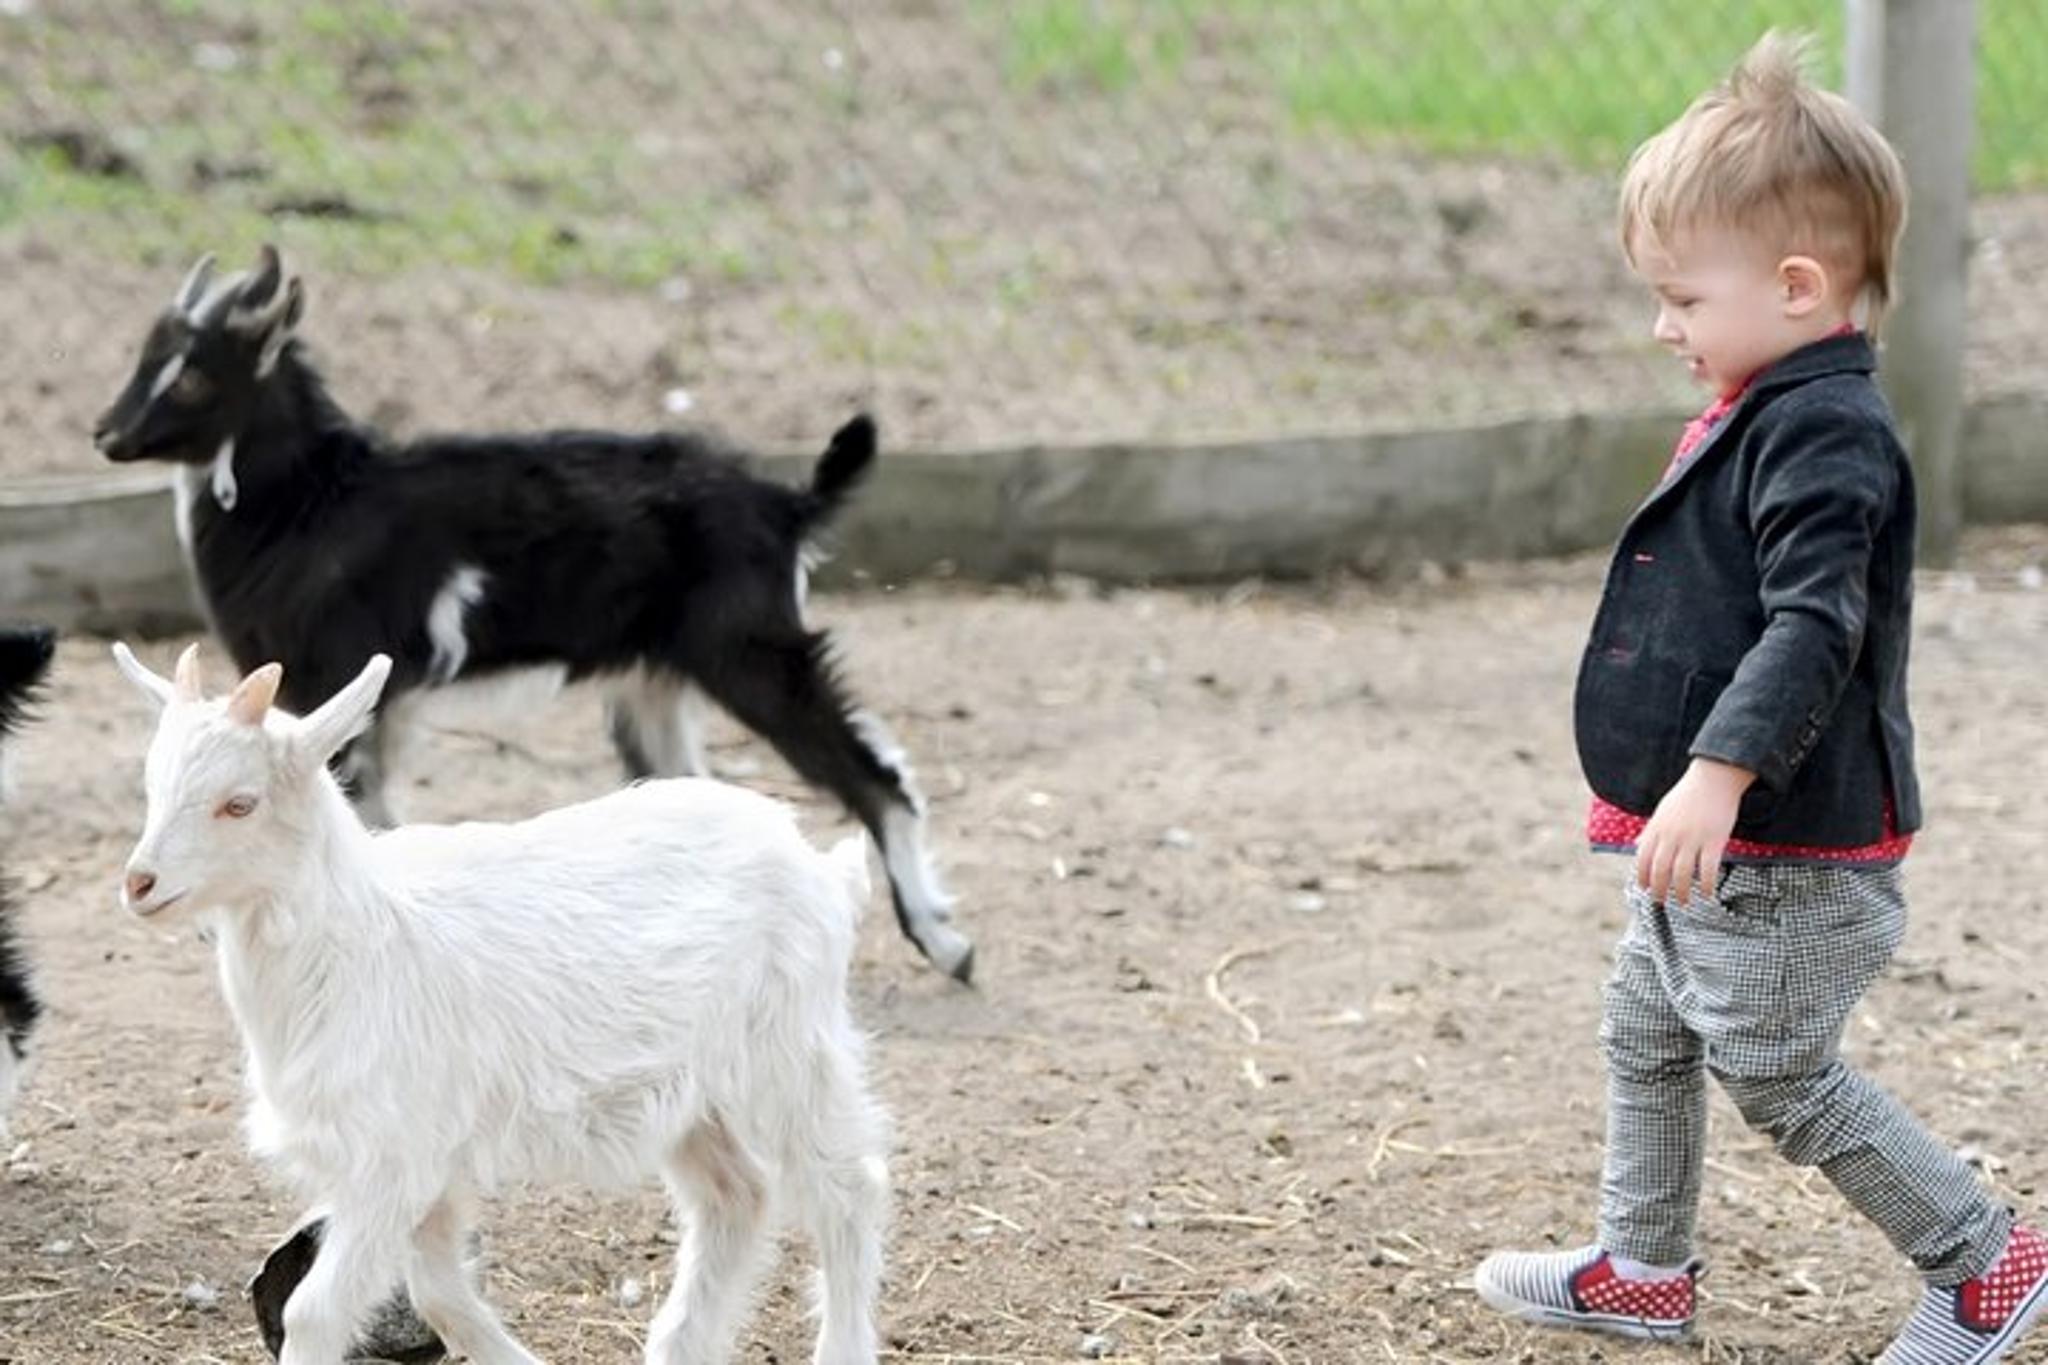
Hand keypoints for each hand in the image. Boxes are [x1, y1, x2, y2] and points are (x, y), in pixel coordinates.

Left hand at [1635, 758, 1756, 905]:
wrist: (1714, 778)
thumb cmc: (1688, 795)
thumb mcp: (1662, 811)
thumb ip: (1651, 830)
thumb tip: (1637, 845)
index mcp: (1657, 828)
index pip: (1643, 858)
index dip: (1642, 876)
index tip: (1644, 888)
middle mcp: (1672, 835)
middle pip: (1660, 870)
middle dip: (1659, 889)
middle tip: (1661, 901)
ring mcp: (1693, 839)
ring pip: (1682, 873)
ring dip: (1681, 892)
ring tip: (1683, 901)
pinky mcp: (1714, 841)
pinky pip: (1708, 869)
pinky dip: (1707, 885)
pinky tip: (1708, 894)